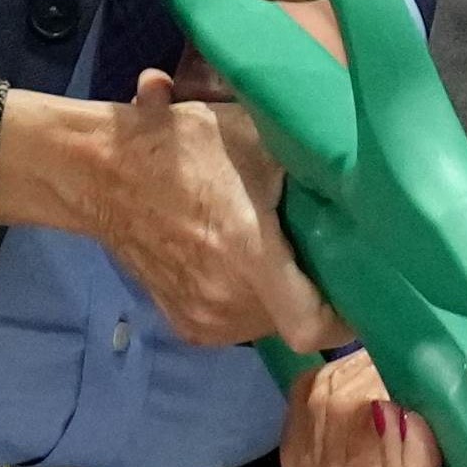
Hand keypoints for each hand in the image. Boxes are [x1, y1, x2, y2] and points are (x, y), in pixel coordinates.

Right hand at [10, 77, 340, 349]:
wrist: (101, 173)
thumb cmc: (183, 149)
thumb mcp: (256, 141)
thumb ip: (311, 170)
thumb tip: (364, 186)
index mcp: (248, 258)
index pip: (312, 325)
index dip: (345, 316)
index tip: (362, 289)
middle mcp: (225, 301)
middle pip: (294, 321)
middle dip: (315, 294)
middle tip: (327, 256)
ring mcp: (200, 317)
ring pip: (265, 323)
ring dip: (281, 297)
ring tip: (284, 256)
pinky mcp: (182, 321)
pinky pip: (235, 322)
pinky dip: (249, 300)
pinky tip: (248, 263)